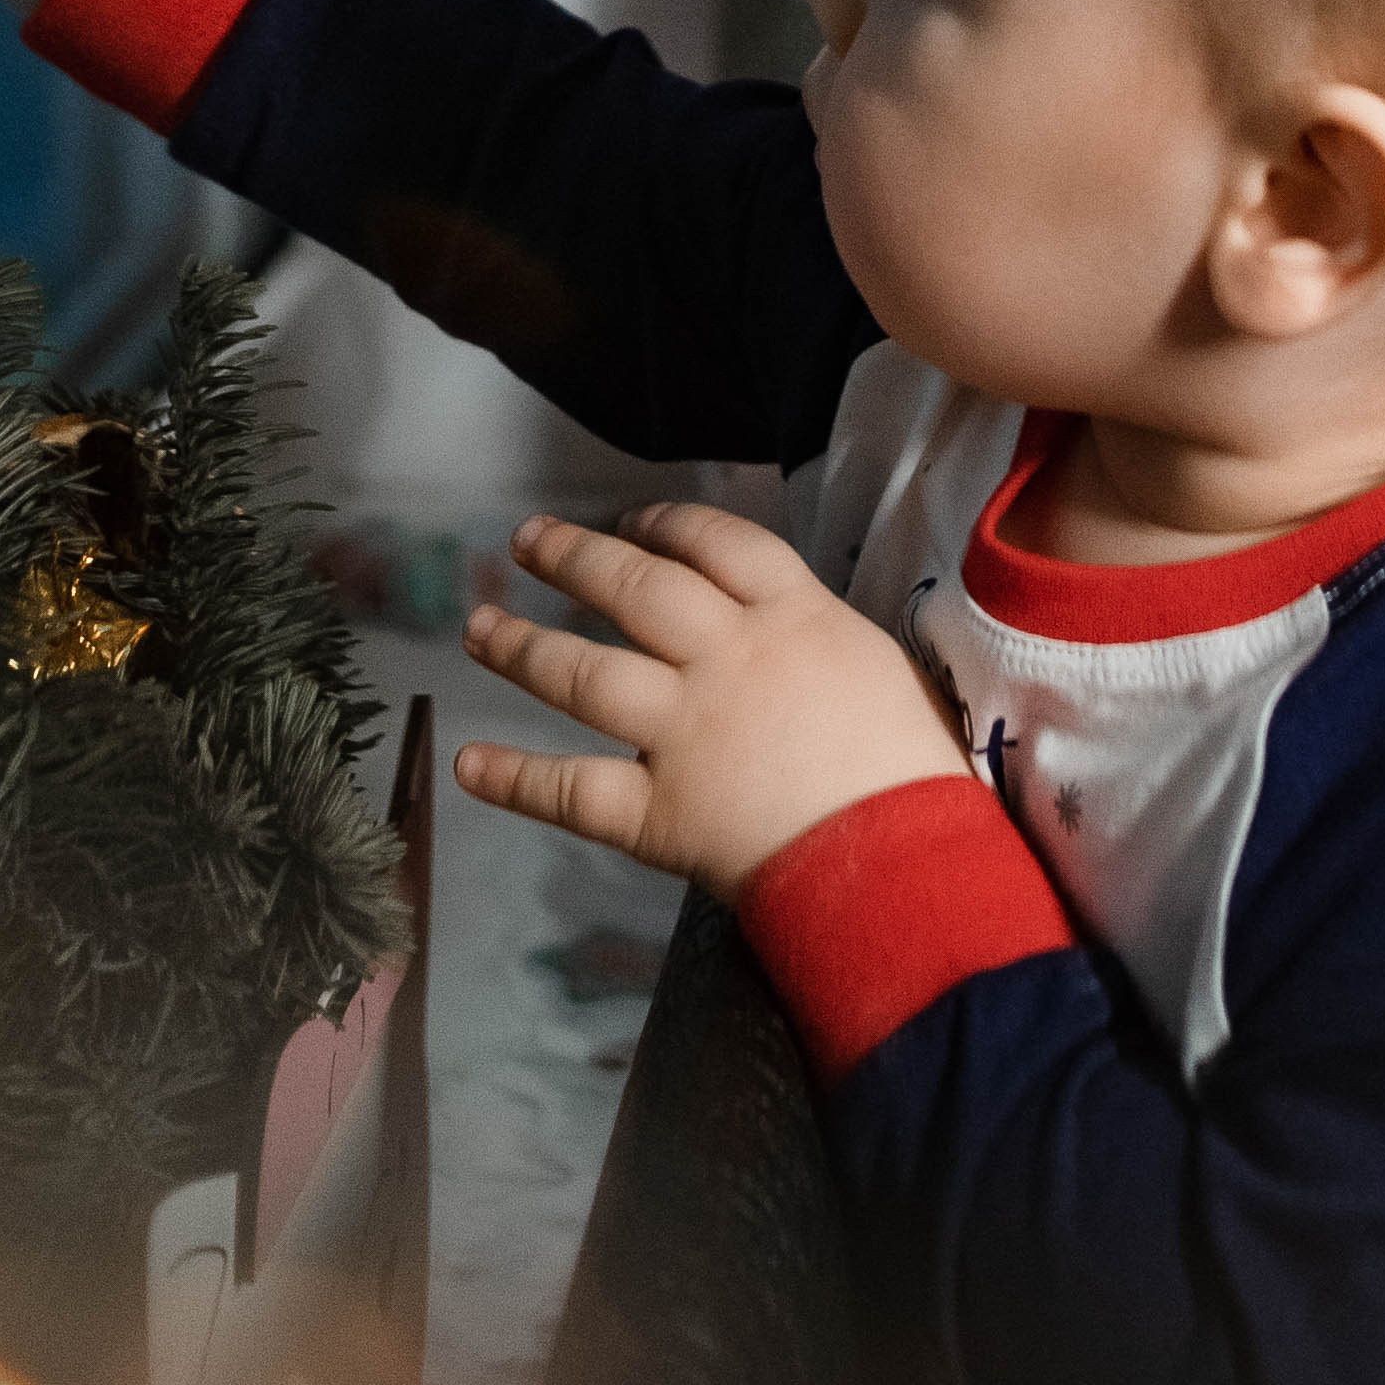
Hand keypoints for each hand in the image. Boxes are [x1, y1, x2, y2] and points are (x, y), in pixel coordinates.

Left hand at [454, 500, 974, 892]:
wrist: (905, 862)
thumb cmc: (916, 769)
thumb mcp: (883, 668)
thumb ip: (819, 641)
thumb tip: (789, 633)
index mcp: (791, 616)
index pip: (715, 542)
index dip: (665, 524)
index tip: (631, 522)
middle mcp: (725, 658)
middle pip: (634, 590)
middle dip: (574, 557)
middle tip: (527, 540)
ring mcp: (683, 731)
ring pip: (584, 674)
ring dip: (522, 647)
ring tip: (477, 628)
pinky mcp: (656, 810)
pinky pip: (572, 790)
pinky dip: (515, 778)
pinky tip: (469, 763)